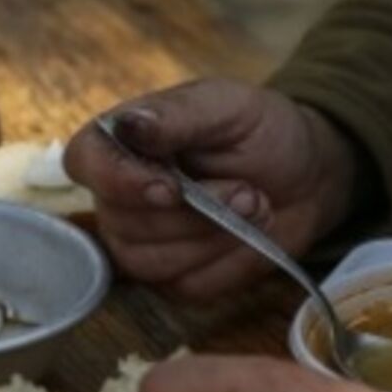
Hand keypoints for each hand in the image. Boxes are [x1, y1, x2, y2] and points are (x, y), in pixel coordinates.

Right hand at [63, 79, 363, 299]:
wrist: (306, 176)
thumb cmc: (262, 132)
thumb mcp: (229, 106)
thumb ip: (178, 117)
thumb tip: (130, 124)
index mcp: (122, 142)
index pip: (84, 163)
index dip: (119, 181)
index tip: (170, 188)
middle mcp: (118, 197)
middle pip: (124, 224)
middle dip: (197, 214)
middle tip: (248, 192)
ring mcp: (141, 243)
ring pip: (153, 263)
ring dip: (215, 238)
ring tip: (255, 206)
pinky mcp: (173, 279)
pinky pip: (188, 285)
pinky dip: (229, 263)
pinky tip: (248, 236)